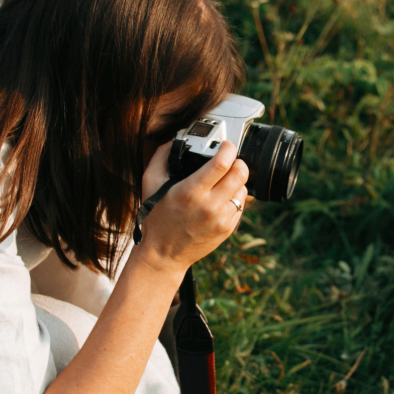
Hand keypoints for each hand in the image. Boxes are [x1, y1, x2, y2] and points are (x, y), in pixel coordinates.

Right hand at [136, 139, 247, 273]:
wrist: (163, 254)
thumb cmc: (156, 217)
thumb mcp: (150, 183)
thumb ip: (162, 156)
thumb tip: (177, 139)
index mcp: (191, 192)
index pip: (222, 163)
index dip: (228, 148)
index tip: (225, 145)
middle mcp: (209, 206)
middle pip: (240, 174)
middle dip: (238, 162)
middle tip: (230, 160)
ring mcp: (221, 220)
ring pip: (243, 189)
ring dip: (237, 180)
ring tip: (223, 181)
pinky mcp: (228, 229)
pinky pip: (241, 205)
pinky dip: (234, 197)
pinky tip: (220, 198)